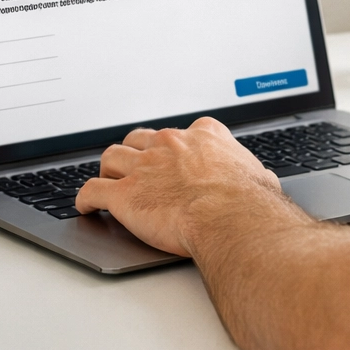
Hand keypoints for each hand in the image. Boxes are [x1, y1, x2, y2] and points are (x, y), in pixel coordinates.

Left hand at [76, 116, 293, 255]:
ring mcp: (143, 168)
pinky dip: (85, 199)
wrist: (229, 216)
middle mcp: (169, 146)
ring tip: (107, 180)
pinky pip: (93, 190)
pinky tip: (85, 206)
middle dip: (135, 152)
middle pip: (140, 139)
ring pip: (112, 158)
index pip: (183, 132)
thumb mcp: (259, 178)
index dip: (173, 146)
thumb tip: (264, 179)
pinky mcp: (124, 195)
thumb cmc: (248, 201)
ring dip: (108, 170)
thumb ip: (254, 175)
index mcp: (203, 138)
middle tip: (134, 166)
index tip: (172, 154)